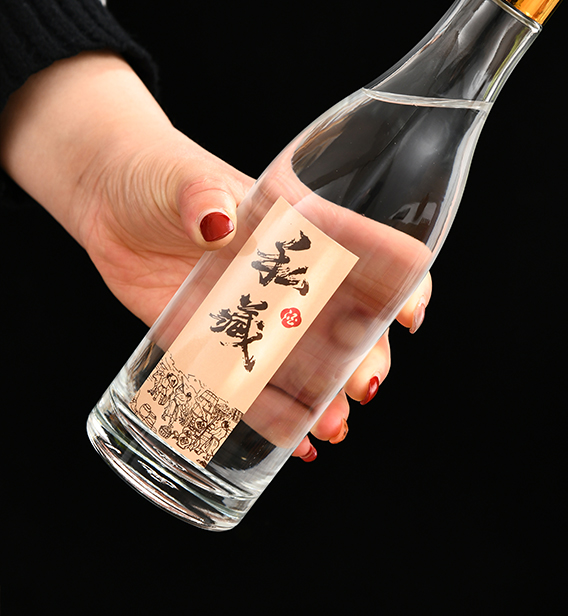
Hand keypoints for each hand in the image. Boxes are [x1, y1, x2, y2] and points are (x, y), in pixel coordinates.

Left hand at [0, 50, 430, 457]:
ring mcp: (254, 311)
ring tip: (333, 429)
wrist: (106, 201)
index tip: (411, 314)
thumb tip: (217, 222)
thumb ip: (201, 196)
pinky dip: (278, 415)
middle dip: (364, 357)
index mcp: (296, 227)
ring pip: (305, 362)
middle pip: (344, 320)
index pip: (363, 253)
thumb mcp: (182, 180)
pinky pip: (254, 385)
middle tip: (364, 388)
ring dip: (327, 398)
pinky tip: (296, 443)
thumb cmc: (155, 173)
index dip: (398, 282)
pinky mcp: (216, 340)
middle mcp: (285, 275)